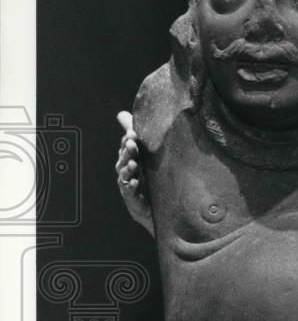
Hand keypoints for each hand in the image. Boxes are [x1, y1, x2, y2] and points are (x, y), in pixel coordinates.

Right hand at [115, 111, 153, 235]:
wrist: (154, 207)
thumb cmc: (146, 178)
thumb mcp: (143, 156)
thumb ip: (133, 136)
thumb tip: (122, 114)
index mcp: (130, 160)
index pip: (127, 147)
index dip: (128, 140)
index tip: (133, 132)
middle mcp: (127, 171)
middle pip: (124, 159)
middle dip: (128, 152)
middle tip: (133, 144)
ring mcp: (128, 185)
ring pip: (125, 174)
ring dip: (128, 168)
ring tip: (134, 164)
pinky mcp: (132, 198)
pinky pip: (129, 192)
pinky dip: (131, 187)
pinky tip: (134, 182)